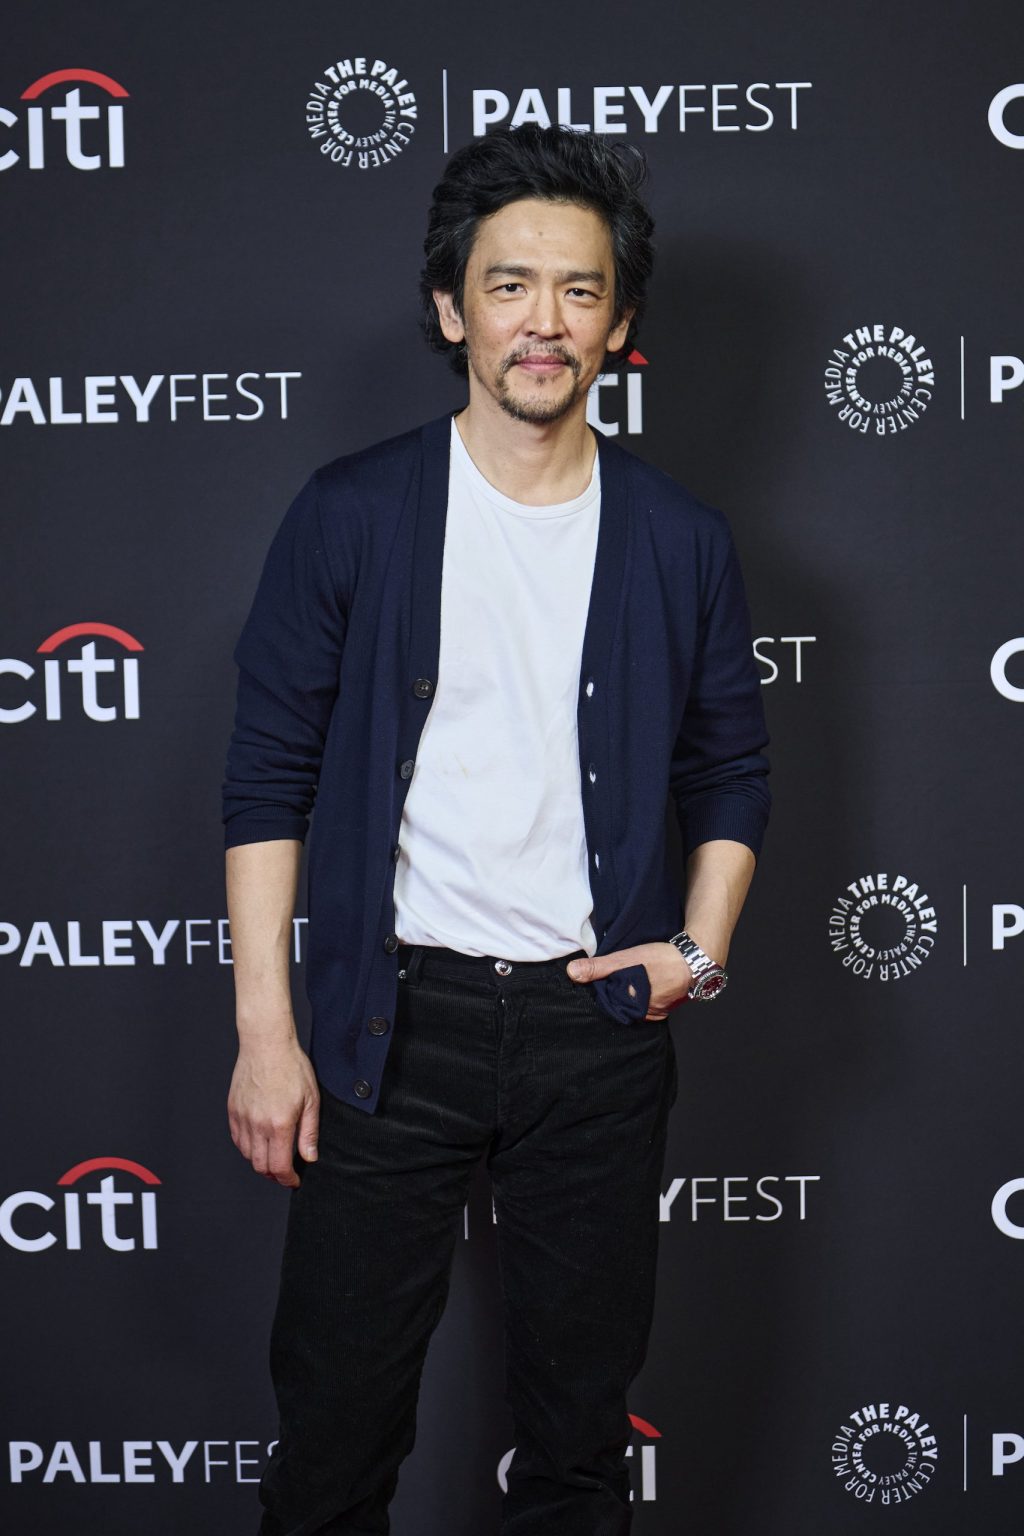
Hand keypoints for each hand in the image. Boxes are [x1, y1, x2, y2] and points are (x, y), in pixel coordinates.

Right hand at [227, 1037, 319, 1187]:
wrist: (266, 1044)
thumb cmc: (291, 1067)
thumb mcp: (311, 1100)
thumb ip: (309, 1132)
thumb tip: (309, 1157)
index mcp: (279, 1124)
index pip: (279, 1166)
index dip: (287, 1180)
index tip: (293, 1180)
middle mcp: (257, 1125)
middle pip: (261, 1165)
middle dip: (274, 1174)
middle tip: (285, 1171)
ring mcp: (242, 1118)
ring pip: (247, 1154)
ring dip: (260, 1161)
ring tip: (273, 1155)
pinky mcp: (233, 1110)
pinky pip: (237, 1139)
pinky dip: (247, 1147)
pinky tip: (259, 1141)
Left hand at [566, 942, 693, 1020]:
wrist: (694, 959)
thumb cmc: (660, 960)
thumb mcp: (625, 959)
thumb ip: (598, 967)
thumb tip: (572, 972)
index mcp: (631, 1008)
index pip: (608, 1004)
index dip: (602, 991)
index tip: (600, 980)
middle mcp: (644, 1015)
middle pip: (622, 1005)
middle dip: (616, 993)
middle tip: (616, 976)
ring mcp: (656, 1012)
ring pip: (635, 1004)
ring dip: (630, 994)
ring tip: (630, 978)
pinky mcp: (666, 1006)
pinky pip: (648, 1004)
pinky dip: (643, 995)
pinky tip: (642, 982)